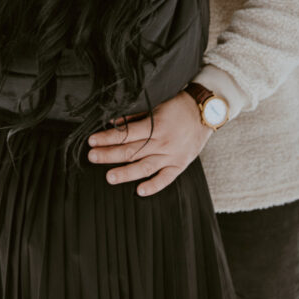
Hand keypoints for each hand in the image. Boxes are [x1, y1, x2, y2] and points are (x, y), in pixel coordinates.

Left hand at [87, 91, 211, 195]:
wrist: (205, 112)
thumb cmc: (178, 107)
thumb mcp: (155, 107)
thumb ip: (135, 117)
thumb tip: (114, 123)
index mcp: (155, 125)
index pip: (126, 134)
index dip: (107, 138)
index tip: (92, 140)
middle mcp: (161, 142)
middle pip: (131, 151)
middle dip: (109, 155)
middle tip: (92, 157)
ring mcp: (171, 155)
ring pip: (144, 168)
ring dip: (125, 173)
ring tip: (109, 177)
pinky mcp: (179, 164)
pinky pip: (165, 179)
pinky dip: (153, 186)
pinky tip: (139, 191)